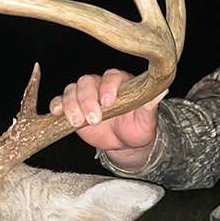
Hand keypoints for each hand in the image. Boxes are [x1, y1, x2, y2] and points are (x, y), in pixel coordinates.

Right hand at [49, 69, 163, 168]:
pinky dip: (56, 106)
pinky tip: (57, 114)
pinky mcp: (71, 107)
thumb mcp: (146, 119)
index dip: (107, 87)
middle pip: (86, 82)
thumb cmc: (137, 128)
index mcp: (120, 82)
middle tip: (94, 119)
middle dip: (87, 100)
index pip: (111, 77)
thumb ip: (150, 104)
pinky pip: (59, 101)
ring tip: (78, 123)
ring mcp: (84, 95)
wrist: (125, 143)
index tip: (108, 102)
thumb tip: (163, 89)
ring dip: (71, 105)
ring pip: (71, 90)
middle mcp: (100, 85)